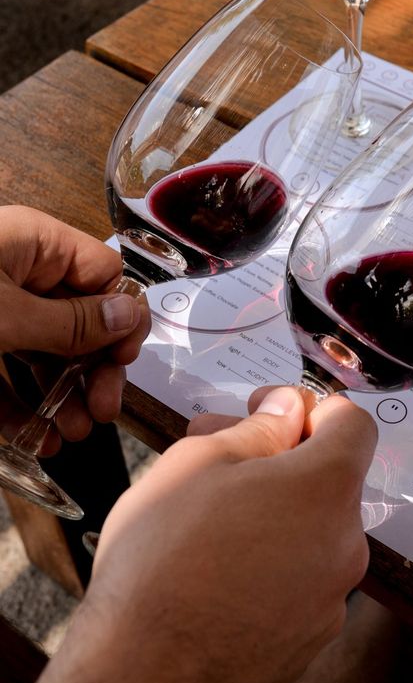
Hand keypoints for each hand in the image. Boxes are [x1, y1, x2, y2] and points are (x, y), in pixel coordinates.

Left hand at [0, 205, 149, 450]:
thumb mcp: (5, 316)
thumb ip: (70, 321)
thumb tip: (130, 316)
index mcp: (33, 244)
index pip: (103, 273)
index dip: (121, 318)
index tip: (123, 361)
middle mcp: (17, 274)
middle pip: (79, 321)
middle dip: (94, 370)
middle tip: (103, 412)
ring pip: (45, 354)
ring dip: (64, 397)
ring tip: (73, 434)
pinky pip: (8, 376)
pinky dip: (24, 408)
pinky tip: (39, 438)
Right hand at [3, 387, 376, 682]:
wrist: (141, 679)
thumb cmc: (163, 558)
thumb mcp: (198, 462)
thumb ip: (259, 428)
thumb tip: (289, 410)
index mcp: (327, 490)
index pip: (353, 425)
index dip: (309, 407)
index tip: (264, 412)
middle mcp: (346, 545)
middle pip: (326, 478)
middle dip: (275, 455)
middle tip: (212, 450)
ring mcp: (332, 599)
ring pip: (310, 529)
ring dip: (269, 507)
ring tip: (202, 510)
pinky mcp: (309, 640)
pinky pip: (299, 578)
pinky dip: (269, 560)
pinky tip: (214, 566)